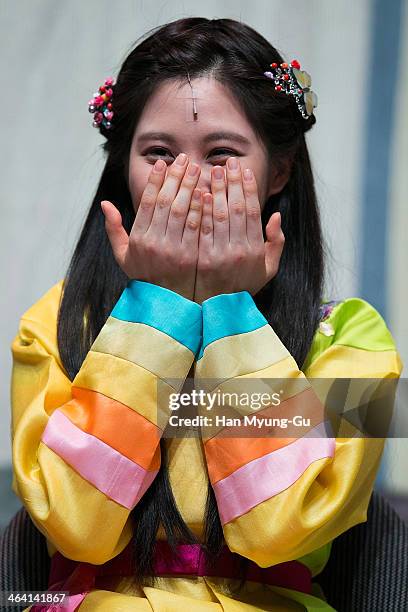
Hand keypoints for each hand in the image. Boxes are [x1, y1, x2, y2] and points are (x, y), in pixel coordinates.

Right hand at [101, 153, 202, 300]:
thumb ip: (114, 230)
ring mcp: (174, 251)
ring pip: (182, 211)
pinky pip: (198, 227)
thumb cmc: (146, 277)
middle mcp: (155, 244)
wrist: (166, 306)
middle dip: (176, 177)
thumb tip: (105, 204)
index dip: (155, 181)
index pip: (147, 203)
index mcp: (138, 240)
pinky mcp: (192, 257)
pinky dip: (202, 207)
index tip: (162, 163)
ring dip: (190, 186)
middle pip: (166, 202)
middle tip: (184, 159)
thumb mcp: (123, 257)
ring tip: (196, 168)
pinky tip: (207, 191)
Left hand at [194, 157, 284, 303]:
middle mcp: (238, 251)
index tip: (243, 170)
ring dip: (214, 190)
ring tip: (212, 171)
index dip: (248, 188)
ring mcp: (217, 255)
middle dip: (231, 183)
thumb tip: (275, 216)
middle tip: (227, 162)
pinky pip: (200, 229)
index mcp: (255, 250)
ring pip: (216, 215)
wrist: (218, 311)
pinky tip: (198, 192)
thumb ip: (276, 243)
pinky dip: (199, 209)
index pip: (252, 211)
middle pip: (234, 208)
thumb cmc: (243, 286)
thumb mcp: (268, 270)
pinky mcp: (200, 259)